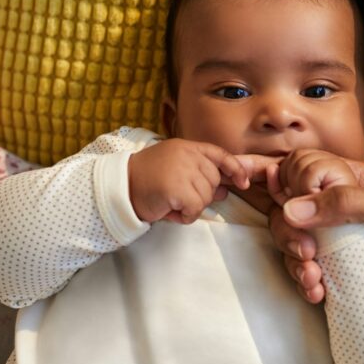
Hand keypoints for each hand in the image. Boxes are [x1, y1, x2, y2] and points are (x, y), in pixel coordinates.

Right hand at [128, 140, 251, 223]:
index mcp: (187, 147)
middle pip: (214, 181)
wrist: (119, 187)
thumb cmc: (147, 181)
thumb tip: (225, 190)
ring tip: (171, 202)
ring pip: (206, 197)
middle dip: (201, 194)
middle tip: (178, 197)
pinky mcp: (176, 188)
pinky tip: (170, 210)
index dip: (235, 168)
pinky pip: (195, 209)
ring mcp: (182, 170)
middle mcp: (187, 155)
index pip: (220, 154)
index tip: (243, 182)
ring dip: (191, 207)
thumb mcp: (176, 172)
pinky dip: (185, 216)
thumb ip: (201, 177)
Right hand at [267, 160, 363, 323]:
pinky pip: (307, 270)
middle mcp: (341, 206)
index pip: (303, 168)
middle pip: (290, 206)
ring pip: (293, 240)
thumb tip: (292, 208)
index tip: (297, 211)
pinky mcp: (343, 271)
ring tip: (314, 279)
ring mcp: (340, 240)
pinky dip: (304, 282)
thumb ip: (347, 203)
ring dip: (293, 260)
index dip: (290, 185)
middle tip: (306, 252)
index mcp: (354, 180)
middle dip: (287, 229)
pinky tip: (317, 293)